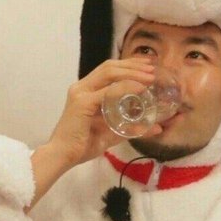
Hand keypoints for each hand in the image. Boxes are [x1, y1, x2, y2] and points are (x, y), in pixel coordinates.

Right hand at [46, 58, 161, 170]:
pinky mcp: (82, 103)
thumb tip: (157, 128)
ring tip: (149, 77)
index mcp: (87, 90)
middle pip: (110, 66)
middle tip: (152, 67)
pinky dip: (124, 88)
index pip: (109, 69)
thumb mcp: (113, 132)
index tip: (148, 65)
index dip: (129, 64)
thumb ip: (133, 128)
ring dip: (131, 72)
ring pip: (109, 73)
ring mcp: (81, 93)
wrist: (63, 156)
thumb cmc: (84, 144)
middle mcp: (82, 87)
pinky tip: (139, 89)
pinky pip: (106, 91)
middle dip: (133, 64)